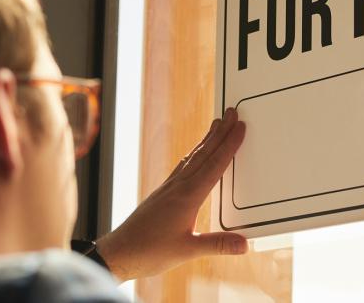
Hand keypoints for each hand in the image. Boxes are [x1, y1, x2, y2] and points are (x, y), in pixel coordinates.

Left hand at [95, 108, 247, 281]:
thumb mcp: (187, 251)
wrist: (119, 252)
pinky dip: (194, 155)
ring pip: (193, 157)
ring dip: (207, 140)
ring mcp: (168, 188)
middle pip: (204, 153)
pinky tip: (194, 155)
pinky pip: (182, 167)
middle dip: (220, 132)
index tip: (239, 126)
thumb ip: (217, 245)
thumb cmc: (148, 251)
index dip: (229, 145)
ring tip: (216, 125)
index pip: (214, 165)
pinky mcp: (162, 194)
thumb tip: (244, 244)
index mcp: (187, 196)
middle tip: (231, 112)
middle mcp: (178, 187)